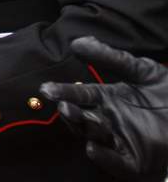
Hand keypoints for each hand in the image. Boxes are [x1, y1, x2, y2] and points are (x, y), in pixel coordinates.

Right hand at [40, 36, 167, 181]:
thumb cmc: (166, 91)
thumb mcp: (140, 70)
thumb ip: (110, 58)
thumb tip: (76, 42)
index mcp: (105, 98)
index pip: (80, 95)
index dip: (63, 92)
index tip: (48, 88)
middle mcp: (107, 119)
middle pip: (82, 117)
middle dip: (70, 112)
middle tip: (64, 106)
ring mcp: (119, 139)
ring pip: (94, 136)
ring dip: (84, 128)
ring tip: (81, 117)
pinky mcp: (134, 159)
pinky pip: (115, 161)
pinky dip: (103, 157)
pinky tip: (94, 148)